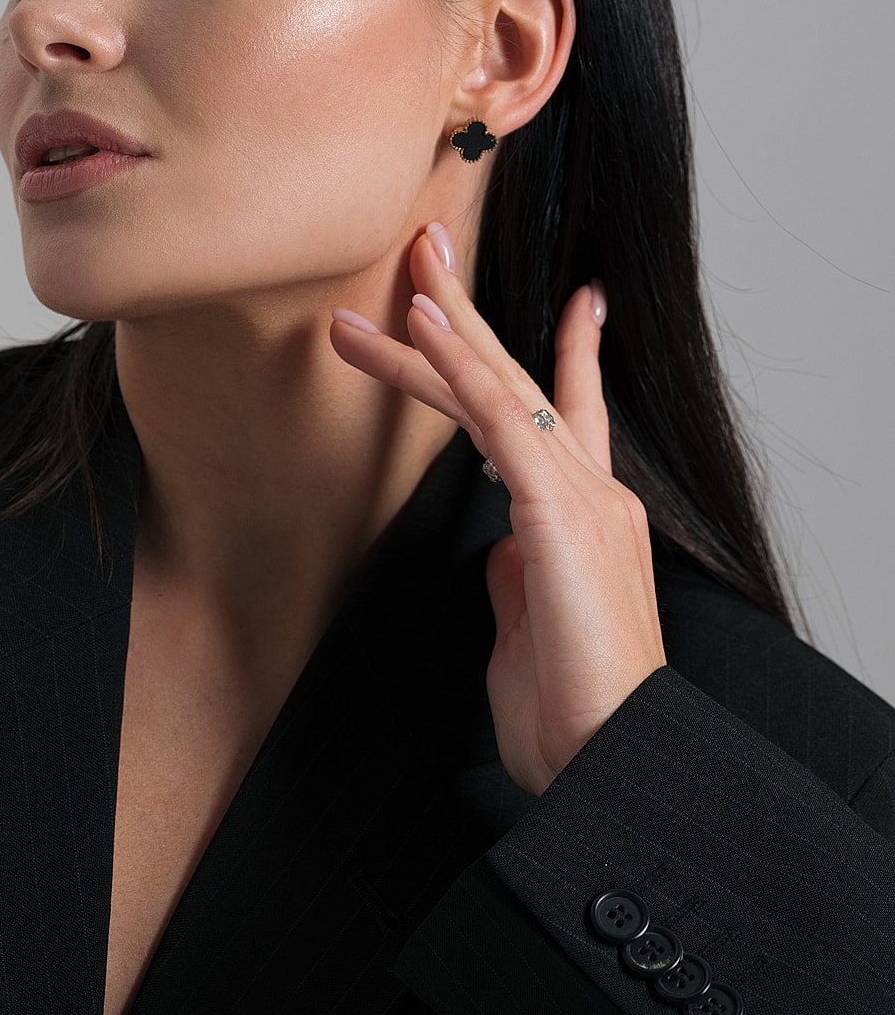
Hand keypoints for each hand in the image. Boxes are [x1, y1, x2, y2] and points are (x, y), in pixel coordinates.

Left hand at [329, 222, 665, 795]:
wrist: (612, 761)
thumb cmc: (575, 712)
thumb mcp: (529, 629)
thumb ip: (516, 576)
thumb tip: (498, 549)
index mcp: (584, 517)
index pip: (571, 413)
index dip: (570, 352)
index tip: (578, 302)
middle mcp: (590, 491)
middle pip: (523, 378)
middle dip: (472, 312)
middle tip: (431, 252)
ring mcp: (580, 495)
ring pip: (498, 385)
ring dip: (441, 325)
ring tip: (401, 273)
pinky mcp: (558, 510)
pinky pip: (501, 416)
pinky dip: (462, 364)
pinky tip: (427, 324)